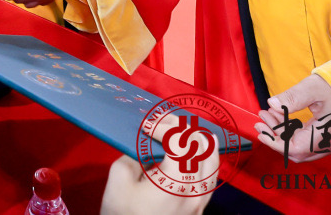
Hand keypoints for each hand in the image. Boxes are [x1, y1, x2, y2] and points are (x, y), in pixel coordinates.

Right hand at [101, 113, 217, 214]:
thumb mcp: (117, 182)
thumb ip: (132, 156)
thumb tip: (143, 148)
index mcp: (175, 180)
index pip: (181, 139)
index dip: (165, 126)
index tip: (147, 127)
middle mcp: (194, 189)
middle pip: (202, 146)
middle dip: (183, 128)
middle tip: (163, 124)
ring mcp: (200, 201)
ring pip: (213, 161)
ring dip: (199, 143)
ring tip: (184, 136)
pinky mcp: (199, 209)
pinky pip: (210, 178)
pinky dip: (203, 161)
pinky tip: (191, 158)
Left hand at [255, 74, 330, 161]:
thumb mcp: (315, 88)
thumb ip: (292, 97)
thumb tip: (272, 103)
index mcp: (324, 135)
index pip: (293, 148)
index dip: (273, 140)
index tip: (260, 128)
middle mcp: (329, 144)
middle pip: (296, 151)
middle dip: (276, 136)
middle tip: (261, 120)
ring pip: (303, 147)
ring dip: (284, 134)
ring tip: (270, 114)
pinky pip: (311, 142)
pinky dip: (295, 133)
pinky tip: (287, 118)